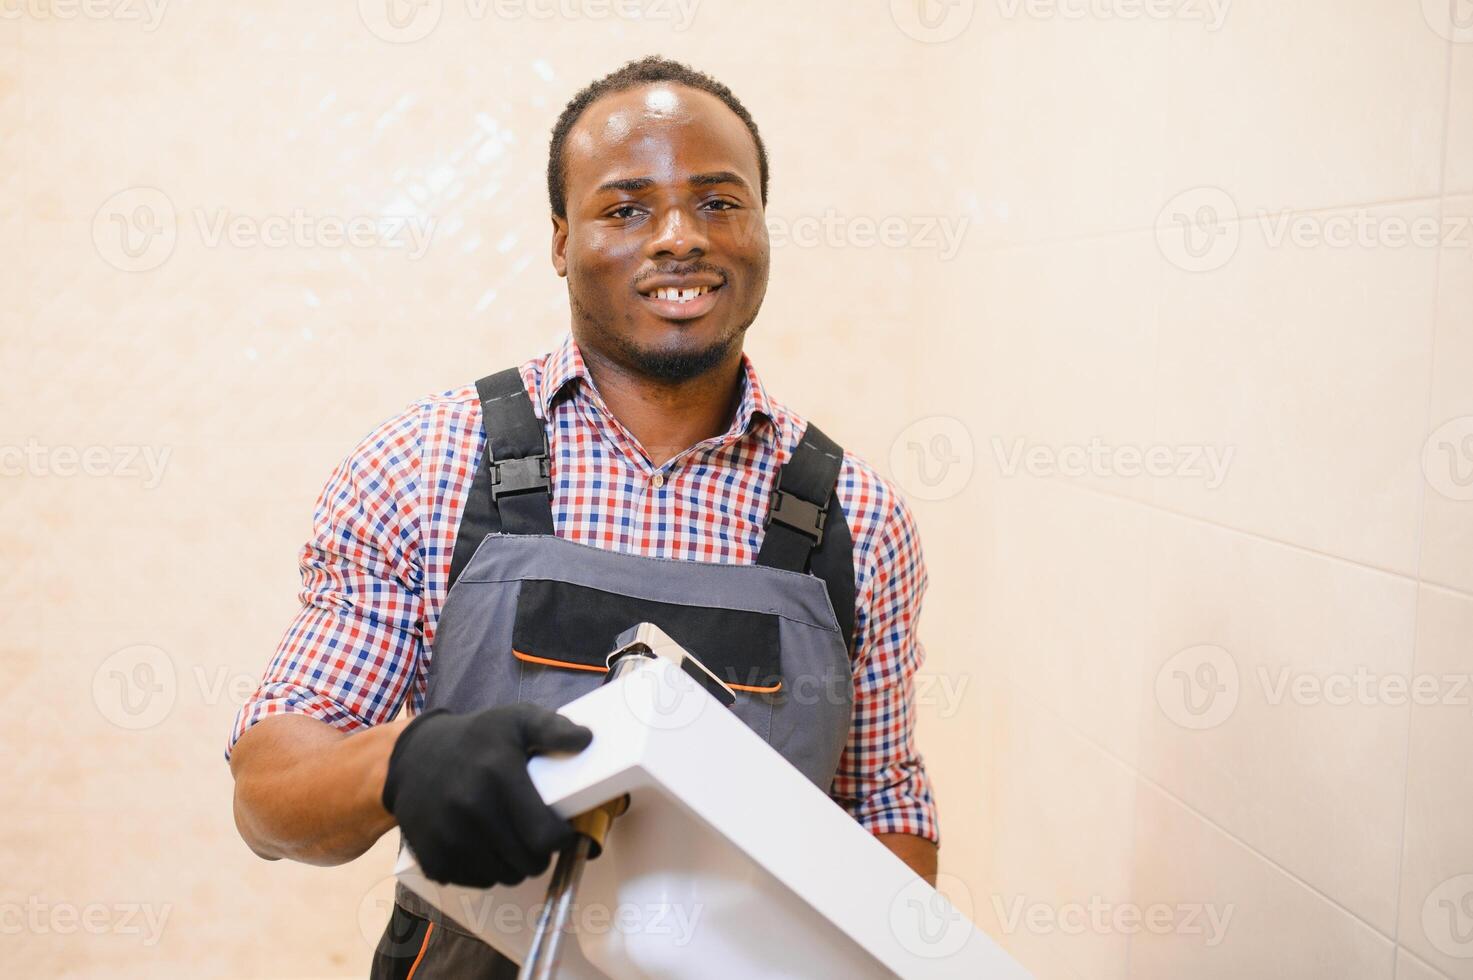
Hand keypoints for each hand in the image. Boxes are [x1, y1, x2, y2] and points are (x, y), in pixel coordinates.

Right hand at [381, 703, 593, 886]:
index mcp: (497, 775)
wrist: (413, 757)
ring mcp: (448, 837)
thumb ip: (553, 728)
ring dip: (514, 864)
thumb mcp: (515, 720)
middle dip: (540, 853)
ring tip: (511, 838)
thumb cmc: (476, 739)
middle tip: (536, 834)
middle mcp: (470, 808)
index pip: (545, 835)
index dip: (561, 837)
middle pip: (528, 862)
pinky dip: (486, 870)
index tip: (560, 828)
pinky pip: (477, 882)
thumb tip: (587, 740)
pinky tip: (485, 844)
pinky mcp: (433, 859)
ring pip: (504, 877)